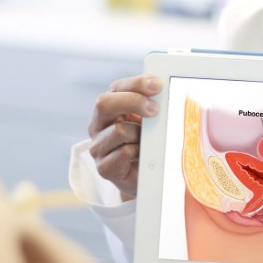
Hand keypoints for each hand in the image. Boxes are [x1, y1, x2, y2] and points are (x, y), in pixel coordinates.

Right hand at [86, 75, 163, 201]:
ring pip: (119, 130)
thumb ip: (150, 105)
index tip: (158, 85)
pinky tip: (143, 156)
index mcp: (108, 108)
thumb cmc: (145, 144)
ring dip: (140, 135)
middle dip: (133, 102)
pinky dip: (139, 152)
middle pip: (105, 103)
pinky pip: (124, 152)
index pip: (116, 87)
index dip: (136, 84)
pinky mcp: (104, 167)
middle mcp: (97, 125)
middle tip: (155, 109)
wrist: (143, 178)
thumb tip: (165, 91)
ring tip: (148, 143)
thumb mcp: (147, 121)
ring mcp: (97, 147)